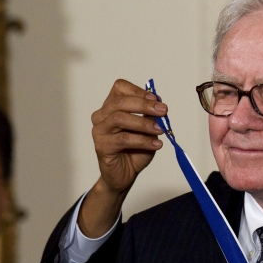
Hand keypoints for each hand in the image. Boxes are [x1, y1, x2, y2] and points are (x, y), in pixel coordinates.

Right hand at [79, 80, 167, 237]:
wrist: (124, 175)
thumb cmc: (134, 150)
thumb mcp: (147, 130)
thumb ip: (150, 116)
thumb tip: (158, 103)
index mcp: (111, 106)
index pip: (120, 88)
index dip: (138, 91)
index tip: (156, 100)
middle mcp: (102, 116)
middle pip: (120, 102)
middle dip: (144, 105)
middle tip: (163, 111)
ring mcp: (99, 131)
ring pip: (120, 119)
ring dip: (143, 123)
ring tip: (160, 130)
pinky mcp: (101, 146)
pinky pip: (122, 139)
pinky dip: (142, 141)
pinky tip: (155, 144)